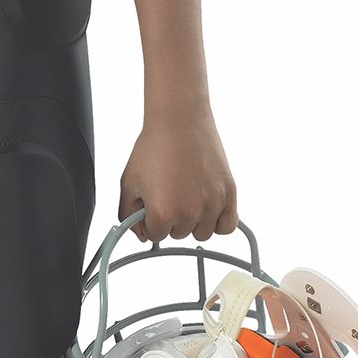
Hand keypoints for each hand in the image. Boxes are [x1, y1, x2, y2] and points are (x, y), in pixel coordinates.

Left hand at [118, 107, 237, 243]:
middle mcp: (188, 212)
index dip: (150, 220)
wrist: (178, 120)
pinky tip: (207, 209)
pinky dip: (218, 222)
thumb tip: (141, 234)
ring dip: (193, 222)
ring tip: (187, 197)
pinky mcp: (229, 193)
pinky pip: (229, 226)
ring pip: (201, 233)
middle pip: (178, 235)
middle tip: (170, 193)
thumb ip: (128, 216)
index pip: (154, 236)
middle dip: (171, 219)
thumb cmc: (154, 147)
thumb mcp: (129, 184)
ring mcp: (212, 204)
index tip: (153, 203)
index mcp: (161, 213)